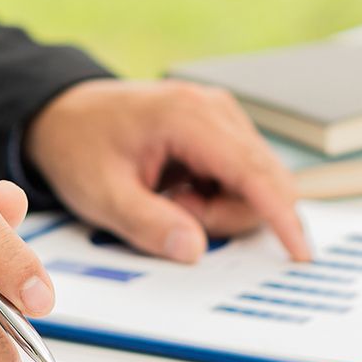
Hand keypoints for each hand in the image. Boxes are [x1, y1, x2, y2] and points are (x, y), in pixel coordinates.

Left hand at [23, 78, 309, 262]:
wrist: (61, 114)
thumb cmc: (79, 145)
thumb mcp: (101, 194)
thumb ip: (147, 223)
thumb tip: (194, 248)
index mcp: (189, 116)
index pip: (253, 172)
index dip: (281, 216)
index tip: (300, 251)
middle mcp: (216, 110)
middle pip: (264, 182)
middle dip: (225, 215)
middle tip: (173, 213)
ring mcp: (222, 118)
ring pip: (257, 183)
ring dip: (219, 208)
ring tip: (170, 199)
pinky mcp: (222, 132)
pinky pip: (242, 178)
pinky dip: (217, 197)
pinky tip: (180, 191)